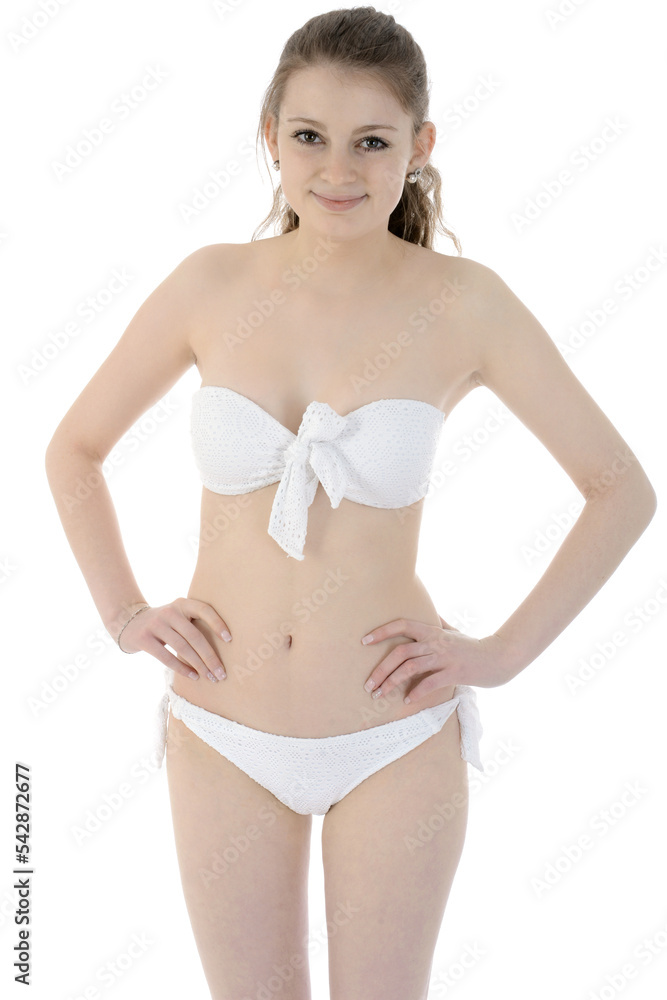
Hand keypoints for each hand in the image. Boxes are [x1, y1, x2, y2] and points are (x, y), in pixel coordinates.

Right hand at [117, 597, 230, 681]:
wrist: (128, 622)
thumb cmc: (164, 624)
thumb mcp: (177, 616)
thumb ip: (193, 624)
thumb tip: (222, 648)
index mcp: (182, 604)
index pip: (204, 610)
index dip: (218, 623)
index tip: (230, 640)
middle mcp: (170, 612)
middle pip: (195, 636)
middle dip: (210, 657)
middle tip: (222, 673)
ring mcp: (156, 624)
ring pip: (182, 648)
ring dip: (199, 665)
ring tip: (210, 677)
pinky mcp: (144, 639)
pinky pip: (166, 657)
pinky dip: (182, 668)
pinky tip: (193, 676)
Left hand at [361, 614, 515, 704]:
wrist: (499, 657)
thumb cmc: (473, 646)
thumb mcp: (454, 631)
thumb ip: (439, 623)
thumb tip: (430, 613)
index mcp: (433, 631)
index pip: (403, 625)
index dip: (382, 631)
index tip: (364, 641)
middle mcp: (436, 642)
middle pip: (401, 652)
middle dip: (380, 668)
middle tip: (368, 684)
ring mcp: (445, 657)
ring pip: (411, 667)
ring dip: (392, 682)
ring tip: (380, 694)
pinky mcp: (455, 673)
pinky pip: (430, 683)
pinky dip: (416, 692)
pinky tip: (407, 700)